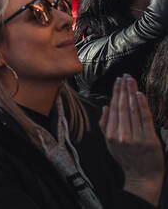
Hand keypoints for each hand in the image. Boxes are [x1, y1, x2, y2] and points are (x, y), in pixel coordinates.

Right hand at [100, 75, 163, 205]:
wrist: (141, 177)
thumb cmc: (126, 160)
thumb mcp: (109, 144)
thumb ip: (105, 126)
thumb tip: (105, 108)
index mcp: (111, 135)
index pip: (113, 109)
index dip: (115, 94)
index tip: (117, 82)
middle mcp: (122, 135)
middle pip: (122, 107)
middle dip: (123, 90)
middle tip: (125, 77)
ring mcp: (136, 137)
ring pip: (133, 111)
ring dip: (132, 93)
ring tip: (131, 81)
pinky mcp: (149, 140)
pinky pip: (145, 119)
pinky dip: (142, 105)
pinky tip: (140, 95)